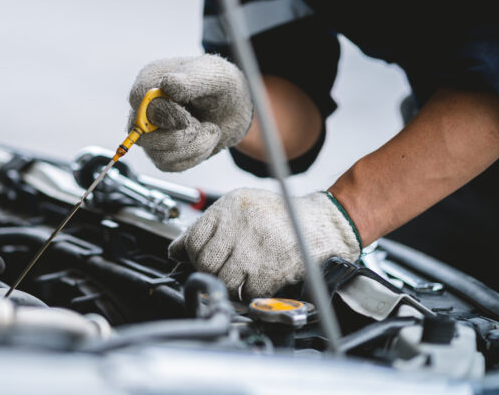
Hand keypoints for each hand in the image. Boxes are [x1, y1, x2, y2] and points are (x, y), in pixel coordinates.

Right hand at [128, 54, 252, 171]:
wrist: (235, 109)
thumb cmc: (223, 86)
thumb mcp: (215, 76)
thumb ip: (191, 79)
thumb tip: (166, 84)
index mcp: (151, 79)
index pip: (138, 98)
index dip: (162, 113)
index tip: (188, 118)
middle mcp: (145, 106)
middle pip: (142, 133)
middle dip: (179, 135)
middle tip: (202, 125)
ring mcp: (150, 130)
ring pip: (157, 153)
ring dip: (192, 147)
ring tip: (210, 131)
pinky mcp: (160, 151)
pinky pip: (168, 164)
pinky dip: (194, 156)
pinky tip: (205, 141)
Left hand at [169, 189, 360, 298]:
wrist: (321, 223)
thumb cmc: (279, 216)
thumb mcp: (241, 208)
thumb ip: (209, 226)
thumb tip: (176, 248)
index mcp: (230, 207)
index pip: (193, 238)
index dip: (190, 254)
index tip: (194, 259)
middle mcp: (240, 225)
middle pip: (205, 262)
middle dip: (209, 271)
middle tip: (220, 270)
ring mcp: (255, 248)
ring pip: (224, 280)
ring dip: (230, 284)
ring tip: (239, 276)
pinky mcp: (271, 269)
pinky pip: (248, 291)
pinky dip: (251, 292)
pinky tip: (258, 280)